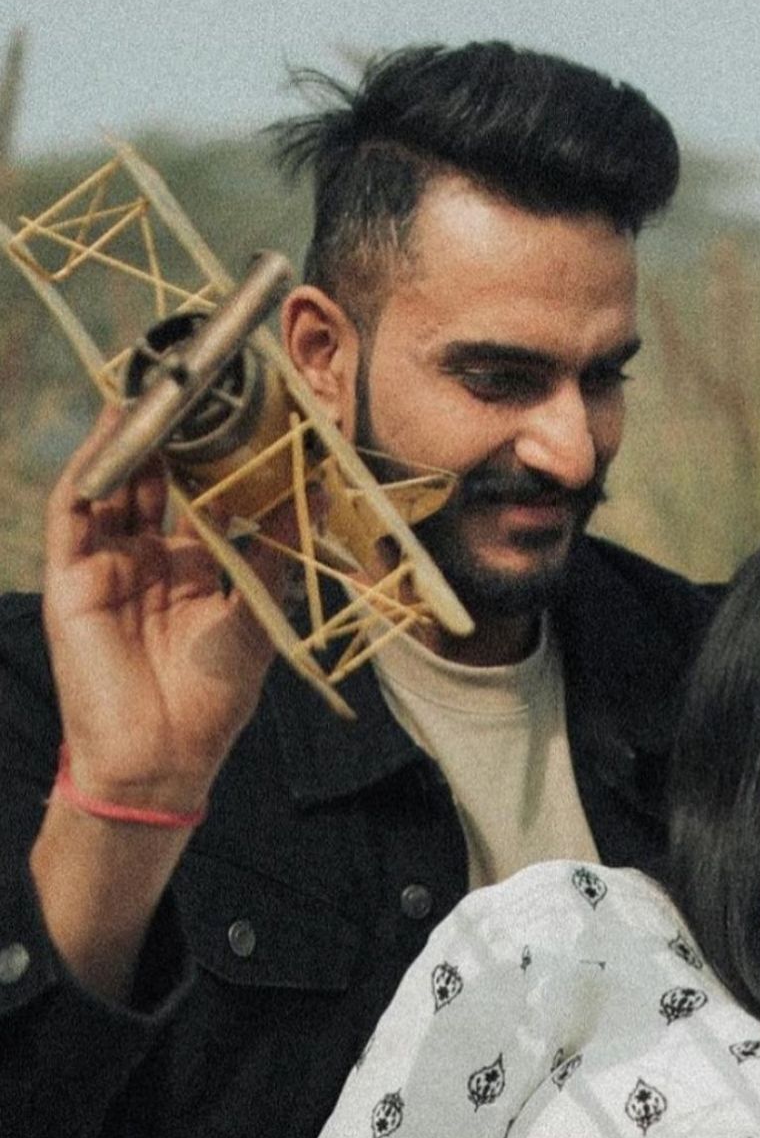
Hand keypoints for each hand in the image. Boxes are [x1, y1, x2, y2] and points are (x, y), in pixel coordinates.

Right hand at [42, 405, 282, 811]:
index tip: (246, 409)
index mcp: (190, 568)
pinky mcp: (71, 578)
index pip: (200, 496)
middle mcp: (145, 559)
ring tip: (157, 386)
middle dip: (173, 431)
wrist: (163, 760)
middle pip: (154, 478)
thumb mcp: (253, 618)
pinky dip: (91, 468)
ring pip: (114, 484)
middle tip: (199, 378)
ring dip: (131, 436)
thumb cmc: (209, 702)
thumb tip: (311, 499)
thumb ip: (274, 558)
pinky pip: (74, 510)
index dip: (217, 454)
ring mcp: (106, 565)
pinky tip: (113, 430)